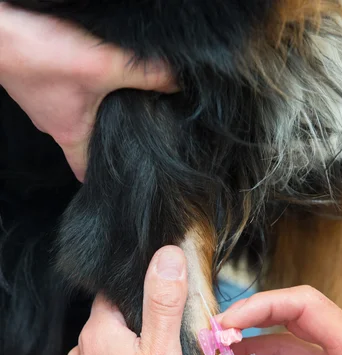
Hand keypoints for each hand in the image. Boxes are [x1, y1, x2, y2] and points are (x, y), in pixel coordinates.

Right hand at [0, 3, 174, 180]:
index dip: (103, 179)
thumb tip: (177, 82)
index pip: (85, 171)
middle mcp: (53, 123)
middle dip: (104, 143)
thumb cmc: (38, 55)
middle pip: (82, 143)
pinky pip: (59, 94)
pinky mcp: (34, 80)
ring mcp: (41, 102)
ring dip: (91, 115)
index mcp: (70, 134)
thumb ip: (142, 73)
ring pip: (72, 117)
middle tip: (129, 140)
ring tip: (116, 109)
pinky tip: (89, 78)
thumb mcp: (101, 65)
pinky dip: (76, 91)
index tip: (120, 183)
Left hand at [67, 248, 211, 354]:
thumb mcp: (166, 353)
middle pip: (112, 322)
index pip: (114, 293)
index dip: (141, 292)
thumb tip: (165, 256)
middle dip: (141, 324)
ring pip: (110, 353)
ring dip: (133, 354)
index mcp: (97, 335)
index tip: (165, 300)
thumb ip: (164, 301)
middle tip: (173, 338)